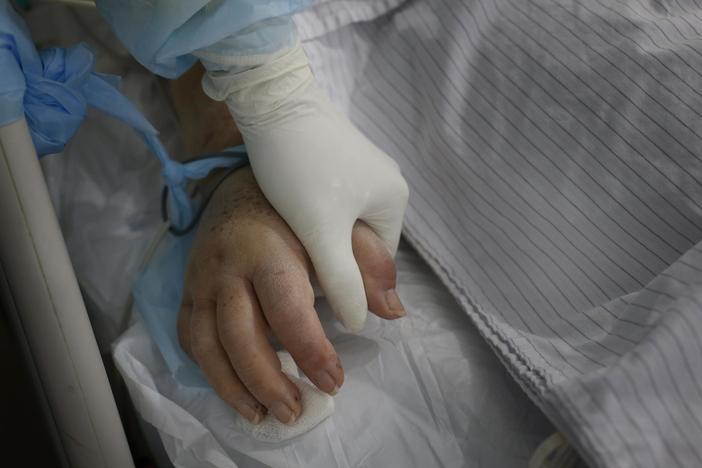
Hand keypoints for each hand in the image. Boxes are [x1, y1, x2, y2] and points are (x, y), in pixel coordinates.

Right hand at [177, 166, 404, 423]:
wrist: (238, 181)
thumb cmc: (296, 206)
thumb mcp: (340, 223)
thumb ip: (367, 265)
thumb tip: (393, 312)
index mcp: (268, 248)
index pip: (287, 309)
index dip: (311, 351)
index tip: (334, 381)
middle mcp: (227, 267)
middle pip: (239, 336)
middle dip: (268, 382)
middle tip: (295, 411)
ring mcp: (201, 280)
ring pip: (206, 344)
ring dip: (232, 387)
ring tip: (262, 415)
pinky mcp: (188, 289)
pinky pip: (189, 336)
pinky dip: (208, 368)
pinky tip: (234, 389)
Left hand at [201, 43, 408, 331]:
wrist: (271, 102)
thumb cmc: (301, 169)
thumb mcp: (324, 233)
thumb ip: (344, 282)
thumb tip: (361, 325)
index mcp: (394, 200)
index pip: (378, 261)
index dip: (348, 280)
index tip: (314, 286)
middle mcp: (384, 183)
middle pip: (360, 243)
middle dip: (333, 258)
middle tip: (298, 264)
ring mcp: (360, 168)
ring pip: (343, 224)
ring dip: (320, 237)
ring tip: (290, 241)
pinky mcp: (334, 159)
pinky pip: (330, 203)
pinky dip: (313, 215)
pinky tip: (288, 217)